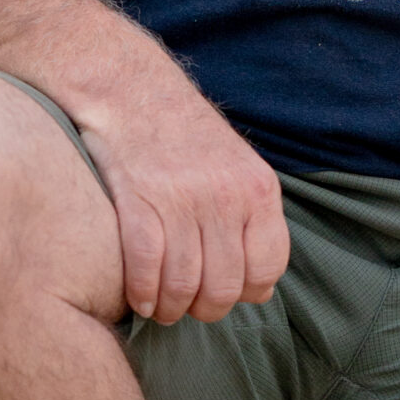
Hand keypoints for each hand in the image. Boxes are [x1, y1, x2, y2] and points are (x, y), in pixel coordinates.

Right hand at [81, 76, 288, 326]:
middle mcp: (225, 196)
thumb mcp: (238, 167)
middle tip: (189, 308)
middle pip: (224, 287)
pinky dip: (142, 293)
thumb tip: (263, 290)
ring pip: (184, 285)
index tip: (224, 293)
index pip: (268, 268)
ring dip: (171, 309)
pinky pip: (146, 267)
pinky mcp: (139, 200)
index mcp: (258, 188)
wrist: (131, 89)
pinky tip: (139, 299)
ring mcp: (182, 199)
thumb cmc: (185, 136)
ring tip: (162, 309)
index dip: (246, 293)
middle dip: (205, 309)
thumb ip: (253, 223)